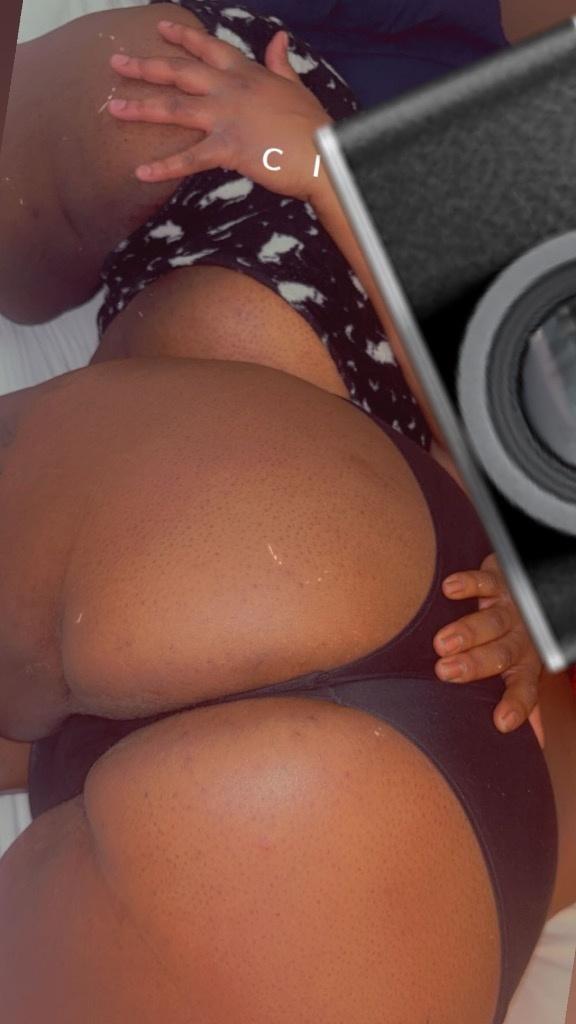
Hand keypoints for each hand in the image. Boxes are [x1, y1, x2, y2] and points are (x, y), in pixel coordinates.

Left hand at [107, 20, 331, 200]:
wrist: (324, 153)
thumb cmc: (313, 126)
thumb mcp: (297, 86)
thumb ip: (281, 63)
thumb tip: (279, 38)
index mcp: (248, 74)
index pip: (209, 47)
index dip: (183, 37)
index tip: (160, 27)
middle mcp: (231, 89)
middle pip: (180, 72)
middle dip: (146, 65)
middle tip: (117, 63)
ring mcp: (227, 117)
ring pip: (175, 107)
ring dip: (142, 107)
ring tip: (114, 109)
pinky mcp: (228, 148)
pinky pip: (189, 159)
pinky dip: (164, 167)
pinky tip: (140, 172)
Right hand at [433, 553, 544, 745]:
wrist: (528, 587)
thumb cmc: (516, 636)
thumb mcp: (524, 667)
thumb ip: (524, 700)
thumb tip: (536, 742)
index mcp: (525, 663)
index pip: (524, 689)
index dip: (516, 704)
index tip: (501, 723)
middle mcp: (519, 637)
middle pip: (501, 654)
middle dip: (475, 664)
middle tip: (446, 672)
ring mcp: (509, 608)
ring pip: (491, 621)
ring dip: (467, 631)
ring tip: (442, 642)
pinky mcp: (499, 579)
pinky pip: (484, 580)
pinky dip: (469, 584)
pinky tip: (450, 589)